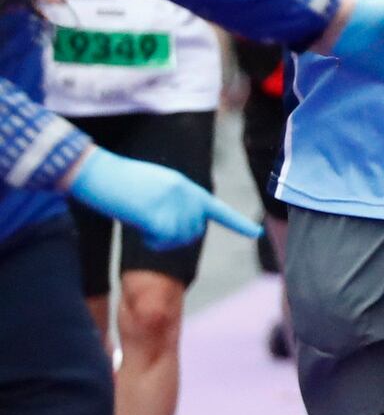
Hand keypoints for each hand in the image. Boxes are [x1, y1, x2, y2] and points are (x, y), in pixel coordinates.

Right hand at [67, 149, 260, 249]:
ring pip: (180, 239)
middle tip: (149, 225)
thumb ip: (174, 204)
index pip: (217, 209)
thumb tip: (183, 227)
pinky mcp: (160, 214)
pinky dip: (152, 242)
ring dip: (161, 240)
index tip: (256, 233)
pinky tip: (139, 227)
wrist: (95, 171)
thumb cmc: (117, 182)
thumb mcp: (154, 188)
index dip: (238, 224)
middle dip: (174, 237)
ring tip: (142, 221)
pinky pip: (164, 241)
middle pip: (194, 233)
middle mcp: (186, 195)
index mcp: (186, 187)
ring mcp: (175, 204)